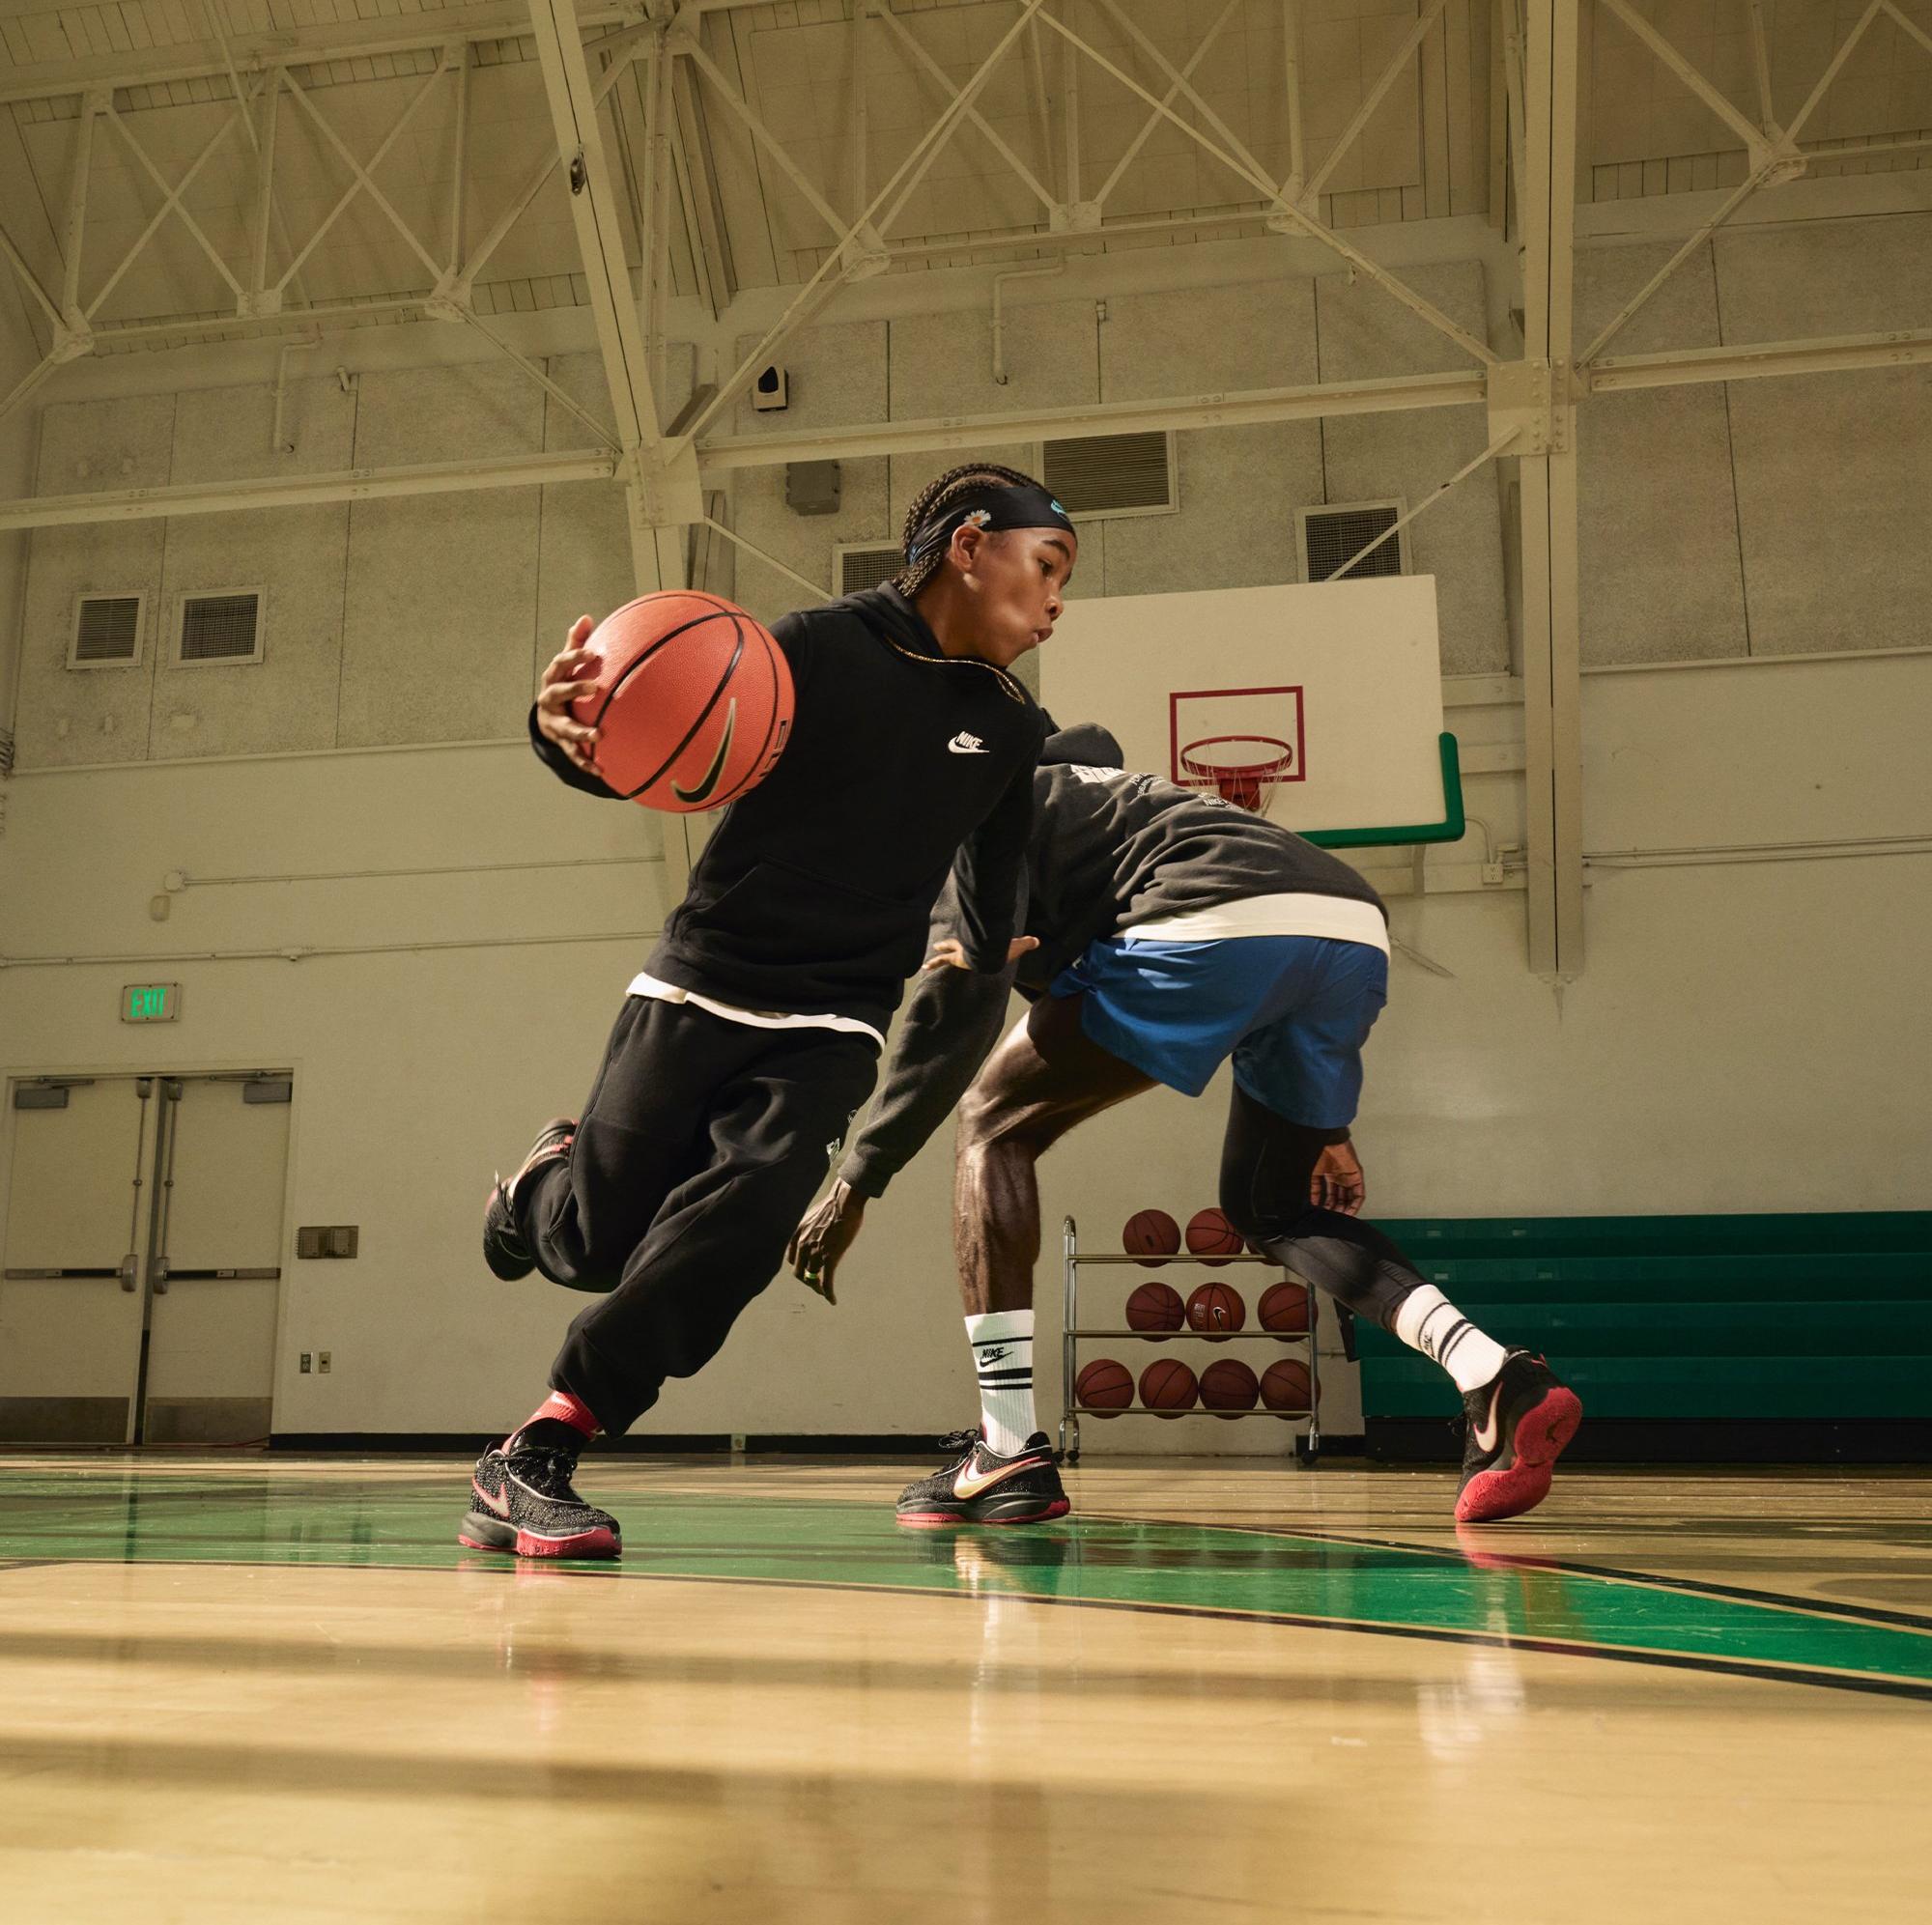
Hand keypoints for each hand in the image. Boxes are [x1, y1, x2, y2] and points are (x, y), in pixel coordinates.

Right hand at [535, 615, 604, 774]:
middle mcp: (549, 699)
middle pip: (558, 693)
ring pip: (565, 727)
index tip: (594, 653)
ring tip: (599, 735)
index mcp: (553, 679)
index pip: (560, 664)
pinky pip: (572, 752)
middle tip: (596, 688)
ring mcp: (554, 722)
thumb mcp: (566, 666)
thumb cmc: (563, 684)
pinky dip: (585, 762)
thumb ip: (576, 644)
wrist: (545, 716)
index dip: (575, 657)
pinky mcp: (560, 741)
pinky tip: (600, 770)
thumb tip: (585, 617)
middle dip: (575, 689)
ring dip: (581, 732)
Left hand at [787, 1180, 866, 1304]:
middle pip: (799, 1272)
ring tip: (824, 1293)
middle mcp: (802, 1245)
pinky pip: (827, 1281)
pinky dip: (828, 1293)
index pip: (791, 1259)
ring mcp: (815, 1253)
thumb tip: (816, 1234)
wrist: (843, 1202)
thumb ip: (810, 1228)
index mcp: (797, 1235)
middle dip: (806, 1280)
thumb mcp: (813, 1216)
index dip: (799, 1267)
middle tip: (816, 1285)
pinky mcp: (830, 1258)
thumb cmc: (833, 1206)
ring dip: (818, 1288)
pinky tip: (832, 1300)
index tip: (806, 1270)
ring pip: (812, 1279)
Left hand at [922, 935, 1038, 971]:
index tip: (965, 945)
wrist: (991, 950)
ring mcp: (961, 952)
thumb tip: (1037, 941)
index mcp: (982, 946)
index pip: (973, 944)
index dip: (969, 944)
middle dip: (947, 946)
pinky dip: (934, 963)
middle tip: (937, 946)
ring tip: (927, 962)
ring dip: (937, 955)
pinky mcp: (956, 958)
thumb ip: (1025, 943)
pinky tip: (925, 967)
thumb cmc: (1003, 948)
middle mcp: (969, 946)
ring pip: (946, 953)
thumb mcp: (1016, 945)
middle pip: (955, 944)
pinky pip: (942, 960)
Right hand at [1311, 1140, 1364, 1214]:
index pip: (1331, 1194)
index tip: (1324, 1213)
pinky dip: (1356, 1203)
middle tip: (1333, 1216)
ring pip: (1350, 1197)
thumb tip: (1314, 1202)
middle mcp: (1341, 1177)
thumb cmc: (1319, 1152)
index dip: (1328, 1204)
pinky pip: (1359, 1193)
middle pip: (1341, 1197)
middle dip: (1337, 1208)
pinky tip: (1350, 1211)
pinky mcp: (1357, 1176)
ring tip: (1341, 1216)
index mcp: (1330, 1175)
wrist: (1327, 1141)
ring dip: (1347, 1208)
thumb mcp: (1314, 1174)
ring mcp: (1350, 1177)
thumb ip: (1315, 1189)